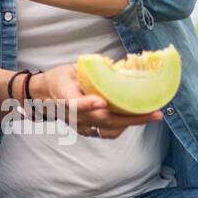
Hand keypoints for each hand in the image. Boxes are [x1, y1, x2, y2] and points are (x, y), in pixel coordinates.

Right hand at [36, 64, 163, 138]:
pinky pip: (108, 132)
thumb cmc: (62, 79)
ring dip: (131, 123)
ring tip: (151, 115)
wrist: (45, 96)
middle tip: (153, 113)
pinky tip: (137, 117)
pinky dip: (123, 126)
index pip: (73, 103)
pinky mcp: (87, 130)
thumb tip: (117, 65)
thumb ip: (92, 70)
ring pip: (108, 128)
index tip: (101, 102)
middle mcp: (72, 114)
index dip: (87, 104)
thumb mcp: (71, 69)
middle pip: (101, 119)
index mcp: (64, 95)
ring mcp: (80, 124)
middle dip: (129, 117)